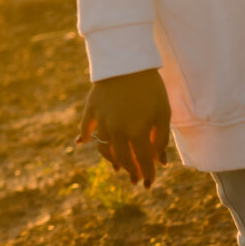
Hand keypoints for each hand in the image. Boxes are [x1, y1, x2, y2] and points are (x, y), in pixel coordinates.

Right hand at [78, 67, 171, 186]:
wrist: (127, 61)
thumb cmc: (151, 87)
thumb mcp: (163, 113)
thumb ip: (161, 139)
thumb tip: (160, 162)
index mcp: (136, 134)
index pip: (142, 161)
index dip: (147, 174)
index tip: (149, 184)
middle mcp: (116, 132)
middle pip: (122, 159)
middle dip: (131, 171)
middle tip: (136, 179)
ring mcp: (102, 121)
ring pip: (104, 148)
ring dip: (111, 160)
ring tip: (117, 167)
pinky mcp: (91, 109)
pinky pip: (85, 127)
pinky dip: (83, 136)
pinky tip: (80, 143)